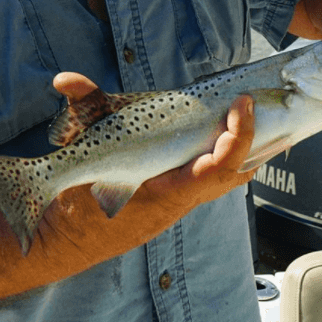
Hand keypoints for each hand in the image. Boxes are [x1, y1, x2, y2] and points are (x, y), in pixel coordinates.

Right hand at [53, 73, 256, 207]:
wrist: (66, 241)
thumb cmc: (76, 201)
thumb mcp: (77, 152)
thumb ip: (80, 110)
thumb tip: (65, 80)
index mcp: (163, 192)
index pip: (218, 168)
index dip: (238, 136)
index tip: (242, 103)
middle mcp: (177, 201)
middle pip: (234, 175)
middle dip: (253, 140)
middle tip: (253, 104)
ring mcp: (178, 204)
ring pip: (227, 181)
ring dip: (244, 151)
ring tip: (255, 119)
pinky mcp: (173, 201)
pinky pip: (213, 182)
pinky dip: (228, 160)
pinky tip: (230, 141)